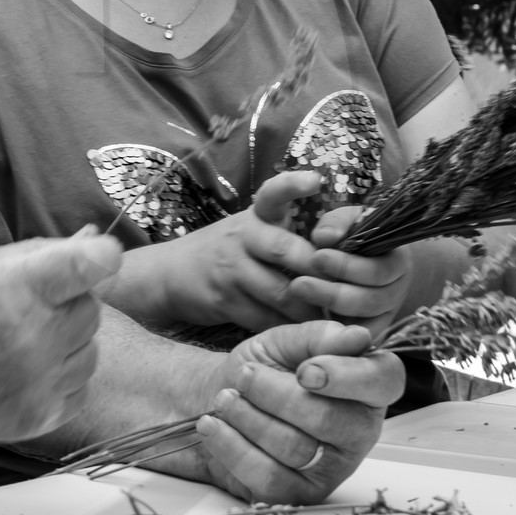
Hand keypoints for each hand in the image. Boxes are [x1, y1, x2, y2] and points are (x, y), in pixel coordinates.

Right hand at [0, 232, 123, 449]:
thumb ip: (33, 256)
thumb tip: (91, 238)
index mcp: (12, 288)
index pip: (97, 262)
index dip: (97, 254)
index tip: (89, 256)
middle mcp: (31, 337)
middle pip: (92, 306)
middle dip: (68, 299)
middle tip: (24, 303)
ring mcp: (36, 383)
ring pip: (90, 349)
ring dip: (67, 338)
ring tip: (18, 338)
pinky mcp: (34, 418)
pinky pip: (77, 387)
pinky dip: (59, 376)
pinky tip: (20, 369)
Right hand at [115, 170, 326, 331]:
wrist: (167, 275)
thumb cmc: (224, 252)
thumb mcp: (248, 231)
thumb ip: (284, 235)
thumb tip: (342, 252)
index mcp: (254, 217)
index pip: (272, 193)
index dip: (292, 185)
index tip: (315, 180)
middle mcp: (242, 238)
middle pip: (287, 250)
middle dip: (320, 272)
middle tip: (347, 289)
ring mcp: (230, 270)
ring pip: (281, 292)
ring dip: (310, 309)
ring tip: (333, 320)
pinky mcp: (223, 300)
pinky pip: (264, 318)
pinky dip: (287, 328)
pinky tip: (303, 334)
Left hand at [171, 321, 399, 501]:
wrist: (216, 401)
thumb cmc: (260, 370)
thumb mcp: (283, 343)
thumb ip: (318, 337)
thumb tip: (356, 336)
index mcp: (366, 388)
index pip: (383, 382)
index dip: (346, 377)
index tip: (306, 370)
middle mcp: (358, 431)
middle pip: (330, 420)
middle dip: (277, 395)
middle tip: (245, 376)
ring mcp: (331, 468)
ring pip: (295, 448)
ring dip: (249, 417)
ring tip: (225, 398)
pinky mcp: (298, 493)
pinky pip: (268, 477)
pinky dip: (232, 447)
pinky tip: (213, 426)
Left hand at [285, 205, 411, 334]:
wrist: (364, 260)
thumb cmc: (353, 236)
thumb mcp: (349, 221)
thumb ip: (338, 223)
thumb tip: (325, 236)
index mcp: (397, 263)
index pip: (379, 271)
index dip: (347, 267)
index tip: (317, 257)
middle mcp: (396, 292)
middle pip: (369, 300)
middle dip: (332, 292)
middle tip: (299, 283)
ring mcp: (383, 315)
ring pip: (360, 321)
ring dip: (327, 308)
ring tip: (297, 293)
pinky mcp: (368, 331)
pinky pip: (354, 340)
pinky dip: (333, 333)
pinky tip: (307, 322)